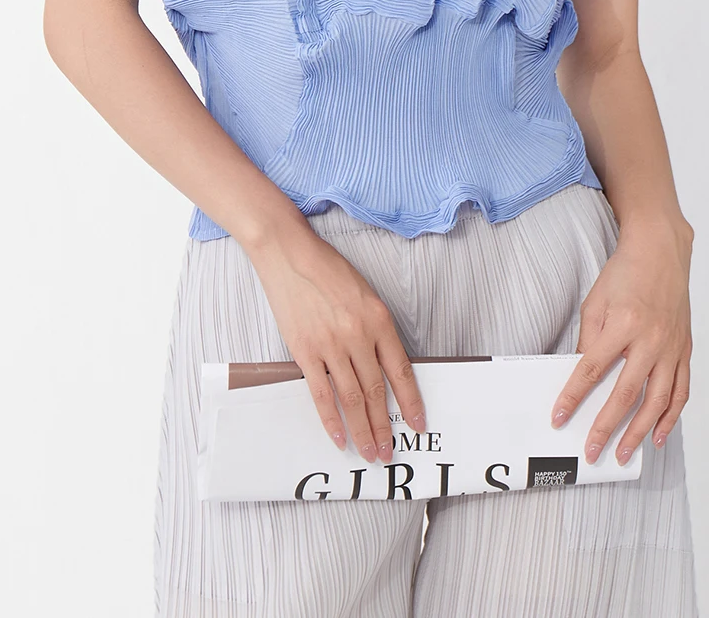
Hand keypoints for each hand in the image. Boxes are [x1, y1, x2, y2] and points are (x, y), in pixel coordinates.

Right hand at [246, 227, 425, 464]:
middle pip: (376, 391)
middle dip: (385, 426)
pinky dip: (330, 419)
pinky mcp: (305, 351)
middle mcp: (358, 336)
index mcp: (379, 320)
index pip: (401, 371)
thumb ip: (377, 331)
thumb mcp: (367, 295)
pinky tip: (339, 437)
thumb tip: (385, 369)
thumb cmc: (329, 271)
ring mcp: (331, 345)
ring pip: (351, 398)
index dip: (411, 402)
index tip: (418, 424)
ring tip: (370, 452)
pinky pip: (321, 393)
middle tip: (389, 452)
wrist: (290, 255)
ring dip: (363, 430)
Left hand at [549, 212, 692, 465]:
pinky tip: (659, 435)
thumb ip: (589, 339)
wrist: (661, 252)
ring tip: (625, 452)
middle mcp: (650, 340)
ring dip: (640, 431)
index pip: (592, 369)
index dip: (574, 396)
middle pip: (626, 394)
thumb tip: (581, 373)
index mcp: (623, 324)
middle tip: (593, 450)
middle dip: (607, 427)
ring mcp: (671, 347)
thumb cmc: (626, 274)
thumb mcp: (596, 301)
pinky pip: (681, 391)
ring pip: (657, 400)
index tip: (560, 417)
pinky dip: (672, 417)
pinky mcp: (684, 350)